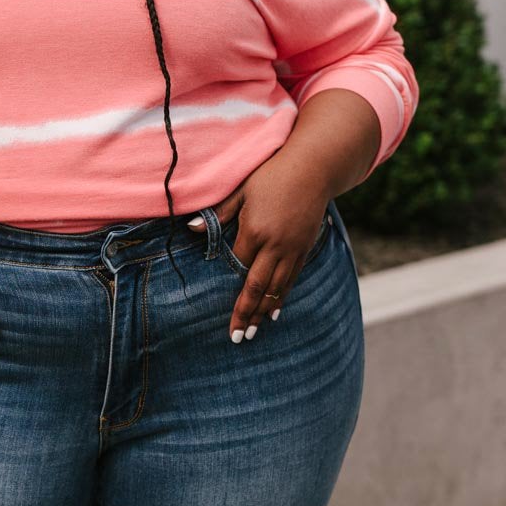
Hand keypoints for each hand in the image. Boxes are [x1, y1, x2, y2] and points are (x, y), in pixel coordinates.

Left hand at [190, 147, 330, 341]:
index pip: (237, 266)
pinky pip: (291, 278)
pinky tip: (274, 311)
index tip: (221, 308)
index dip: (228, 286)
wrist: (314, 167)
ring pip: (276, 287)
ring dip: (264, 311)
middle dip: (246, 314)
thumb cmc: (273, 175)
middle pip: (256, 286)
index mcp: (254, 230)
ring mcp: (292, 249)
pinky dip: (282, 297)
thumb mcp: (242, 189)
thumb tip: (190, 228)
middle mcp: (275, 245)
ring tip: (254, 332)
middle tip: (238, 337)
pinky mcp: (304, 248)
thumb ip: (220, 213)